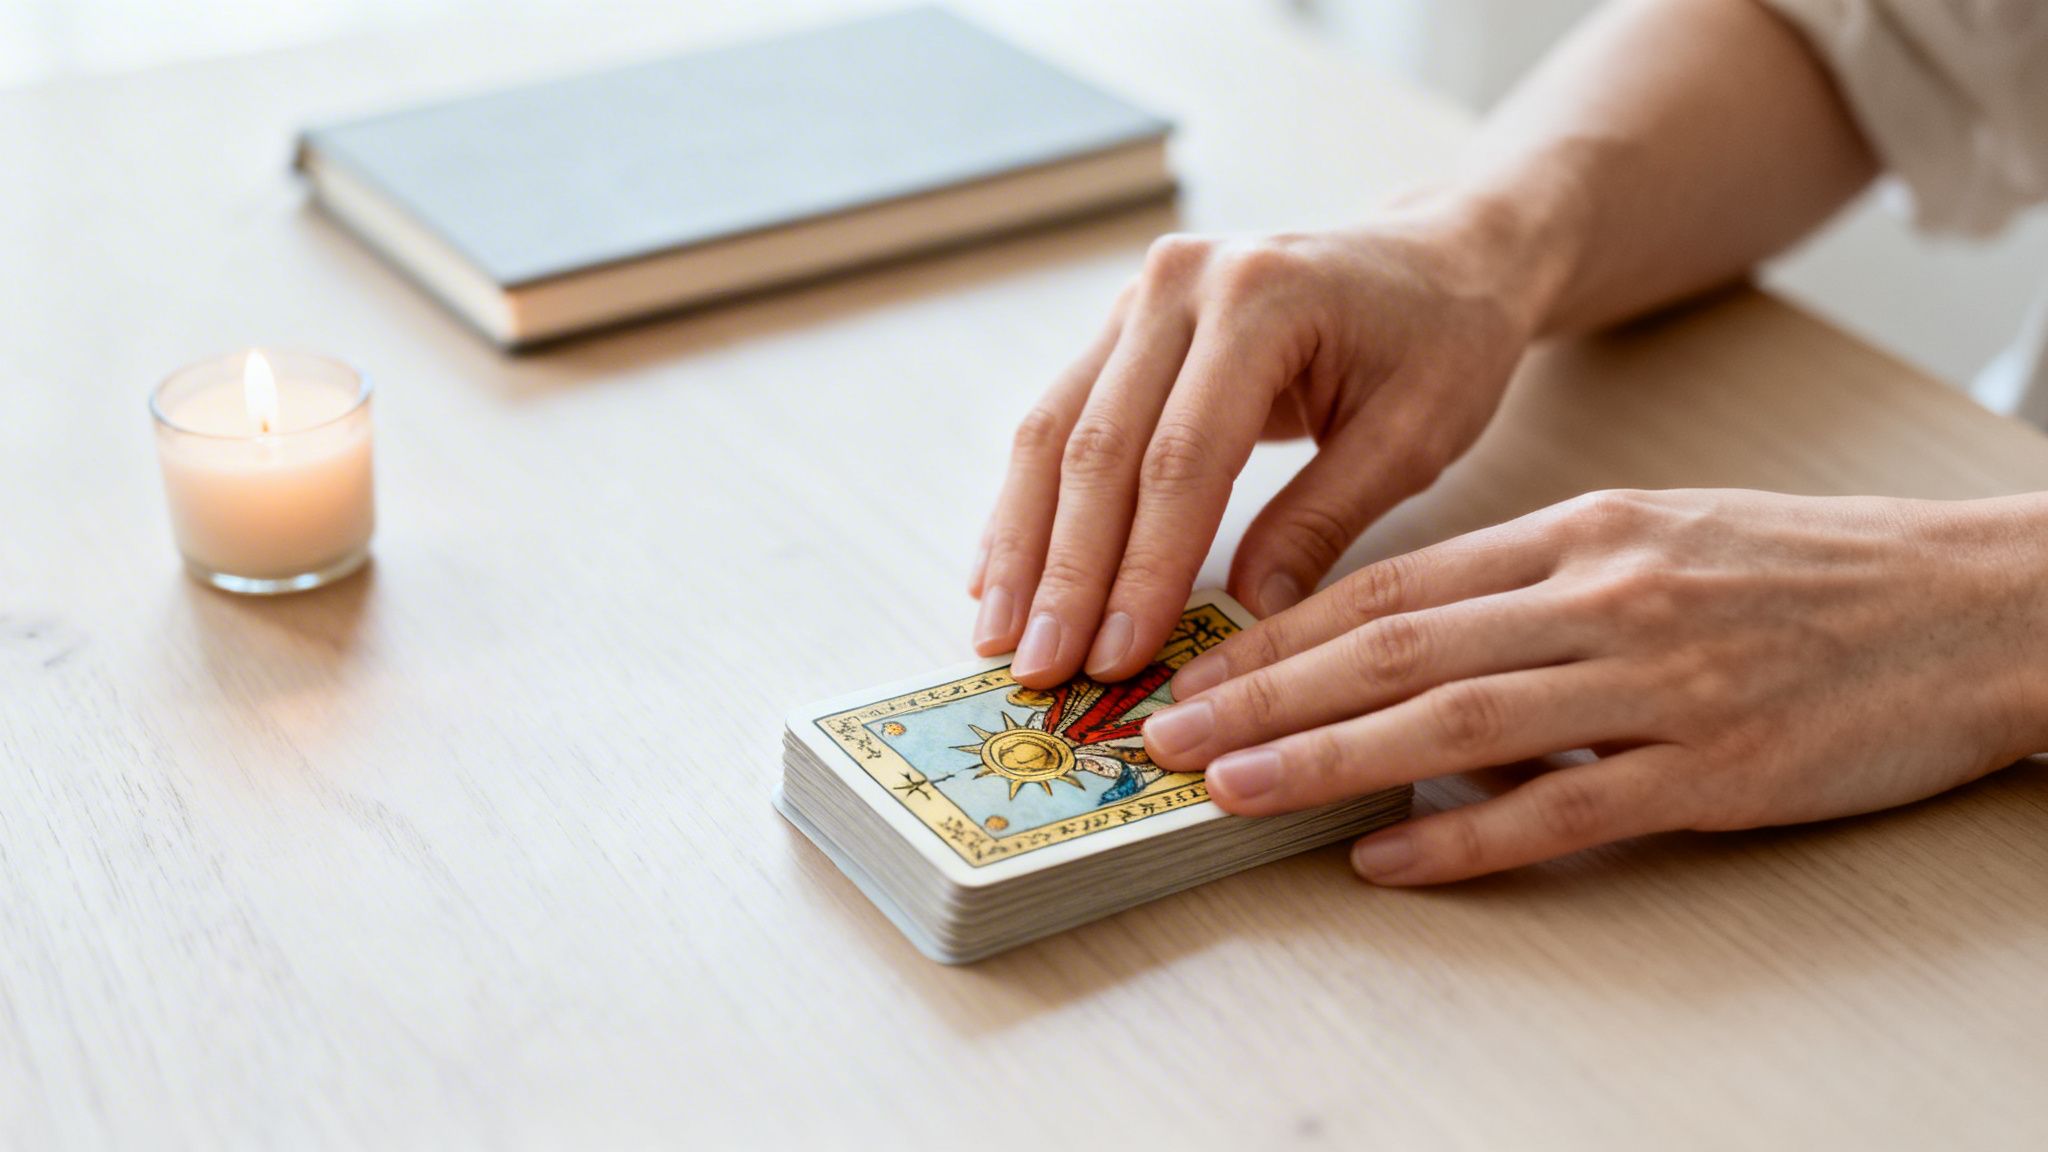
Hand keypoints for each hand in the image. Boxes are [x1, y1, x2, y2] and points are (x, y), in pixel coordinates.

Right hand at [969, 204, 1546, 687]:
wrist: (1438, 253)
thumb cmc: (1443, 341)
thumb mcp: (1414, 435)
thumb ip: (1323, 521)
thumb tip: (1244, 618)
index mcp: (1261, 299)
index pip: (1181, 457)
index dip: (1142, 566)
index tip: (1115, 659)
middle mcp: (1180, 283)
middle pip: (1099, 446)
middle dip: (1064, 571)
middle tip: (1036, 668)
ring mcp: (1139, 297)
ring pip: (1055, 432)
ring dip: (1022, 545)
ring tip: (998, 640)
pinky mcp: (1121, 327)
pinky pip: (1058, 419)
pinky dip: (1027, 505)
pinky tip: (997, 575)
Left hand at [1141, 489, 2047, 883]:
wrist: (1975, 603)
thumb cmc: (1806, 574)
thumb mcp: (1657, 539)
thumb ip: (1531, 587)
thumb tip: (1405, 650)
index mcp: (1580, 532)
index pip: (1392, 587)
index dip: (1279, 634)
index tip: (1196, 669)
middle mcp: (1603, 597)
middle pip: (1396, 650)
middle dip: (1264, 695)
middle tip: (1164, 734)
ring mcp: (1659, 682)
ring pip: (1456, 725)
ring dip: (1328, 761)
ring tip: (1231, 790)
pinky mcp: (1716, 767)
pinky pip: (1564, 812)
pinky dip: (1465, 840)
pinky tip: (1386, 862)